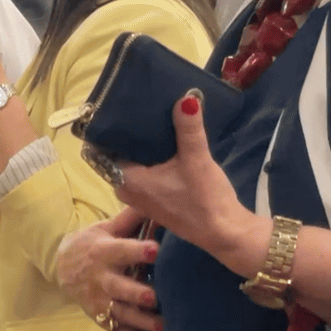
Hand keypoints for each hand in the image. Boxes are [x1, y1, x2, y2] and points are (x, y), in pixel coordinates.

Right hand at [56, 207, 162, 330]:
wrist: (61, 266)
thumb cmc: (93, 243)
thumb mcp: (106, 227)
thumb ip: (132, 217)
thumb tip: (156, 197)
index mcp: (103, 252)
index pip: (121, 251)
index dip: (137, 250)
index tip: (155, 249)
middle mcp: (100, 279)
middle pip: (118, 288)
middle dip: (135, 293)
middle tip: (153, 297)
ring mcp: (100, 301)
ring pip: (122, 313)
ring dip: (142, 321)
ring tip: (163, 327)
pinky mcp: (102, 318)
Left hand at [106, 91, 259, 264]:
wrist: (225, 233)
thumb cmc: (205, 199)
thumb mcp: (197, 159)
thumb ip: (189, 129)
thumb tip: (186, 98)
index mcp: (125, 179)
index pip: (105, 147)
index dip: (111, 128)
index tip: (118, 106)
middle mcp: (125, 188)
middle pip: (120, 153)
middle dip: (130, 133)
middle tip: (140, 105)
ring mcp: (139, 195)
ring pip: (134, 162)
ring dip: (144, 145)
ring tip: (153, 116)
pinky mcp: (154, 198)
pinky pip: (145, 171)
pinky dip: (153, 157)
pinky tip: (166, 141)